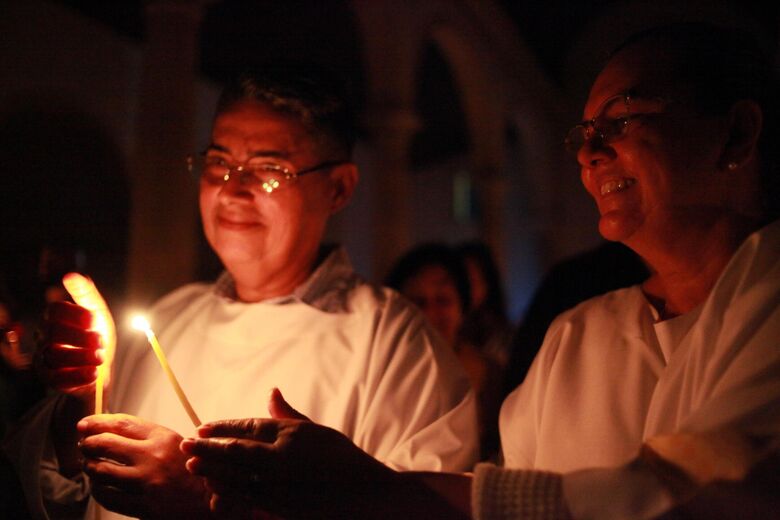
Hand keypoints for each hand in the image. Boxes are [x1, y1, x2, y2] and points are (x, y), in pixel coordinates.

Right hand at [37, 273, 115, 402]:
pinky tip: (94, 373)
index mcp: (54, 318)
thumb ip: (86, 294)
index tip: (94, 319)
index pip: (55, 310)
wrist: (100, 368)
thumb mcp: (96, 314)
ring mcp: (44, 358)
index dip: (75, 314)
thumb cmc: (95, 337)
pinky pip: (58, 379)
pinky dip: (78, 376)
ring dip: (82, 356)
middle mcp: (44, 337)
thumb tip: (71, 275)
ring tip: (101, 357)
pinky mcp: (50, 379)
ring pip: (55, 356)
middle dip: (81, 337)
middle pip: (53, 332)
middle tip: (101, 341)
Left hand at [78, 414, 209, 518]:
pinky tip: (99, 486)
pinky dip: (97, 489)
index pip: (122, 423)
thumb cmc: (196, 472)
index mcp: (163, 438)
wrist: (212, 502)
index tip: (85, 424)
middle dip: (88, 443)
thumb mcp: (178, 444)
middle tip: (83, 444)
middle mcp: (152, 457)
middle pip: (106, 444)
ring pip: (101, 470)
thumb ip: (150, 437)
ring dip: (89, 466)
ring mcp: (146, 482)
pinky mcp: (142, 506)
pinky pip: (107, 496)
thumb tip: (114, 430)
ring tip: (88, 464)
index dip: (98, 422)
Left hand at [180, 388, 396, 518]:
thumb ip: (290, 414)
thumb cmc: (344, 461)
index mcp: (293, 433)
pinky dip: (229, 491)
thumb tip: (271, 391)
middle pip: (236, 448)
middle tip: (186, 443)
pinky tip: (215, 489)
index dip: (223, 426)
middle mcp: (284, 455)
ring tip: (192, 464)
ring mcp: (282, 482)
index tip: (203, 426)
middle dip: (208, 446)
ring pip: (237, 473)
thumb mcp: (319, 432)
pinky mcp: (283, 505)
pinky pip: (248, 497)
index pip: (249, 425)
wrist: (367, 495)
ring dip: (212, 468)